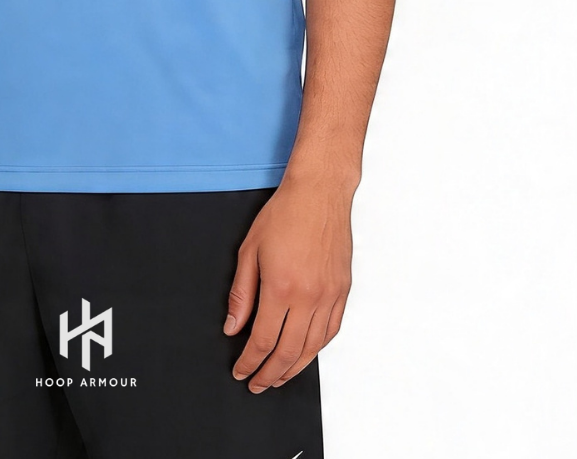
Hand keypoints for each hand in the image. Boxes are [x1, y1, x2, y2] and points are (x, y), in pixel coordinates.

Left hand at [225, 180, 352, 390]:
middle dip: (270, 374)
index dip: (250, 362)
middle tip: (257, 383)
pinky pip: (331, 331)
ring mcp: (330, 296)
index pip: (262, 340)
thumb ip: (241, 293)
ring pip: (313, 348)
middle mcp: (309, 298)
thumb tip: (233, 326)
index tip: (241, 372)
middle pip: (289, 352)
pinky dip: (317, 349)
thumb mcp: (249, 250)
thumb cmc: (283, 214)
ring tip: (279, 376)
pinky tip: (306, 353)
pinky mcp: (343, 291)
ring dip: (294, 368)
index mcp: (281, 288)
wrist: (319, 193)